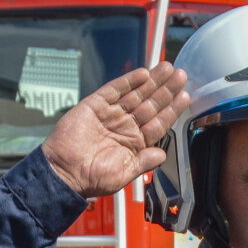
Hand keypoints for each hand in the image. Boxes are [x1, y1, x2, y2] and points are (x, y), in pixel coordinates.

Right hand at [40, 62, 189, 198]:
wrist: (62, 173)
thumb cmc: (90, 179)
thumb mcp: (124, 174)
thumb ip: (144, 162)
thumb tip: (162, 154)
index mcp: (134, 143)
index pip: (158, 123)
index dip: (171, 109)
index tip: (184, 97)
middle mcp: (125, 126)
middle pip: (151, 104)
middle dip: (166, 90)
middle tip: (180, 75)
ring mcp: (110, 114)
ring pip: (136, 93)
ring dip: (152, 81)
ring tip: (167, 68)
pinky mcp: (94, 105)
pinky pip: (114, 90)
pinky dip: (128, 81)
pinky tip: (143, 74)